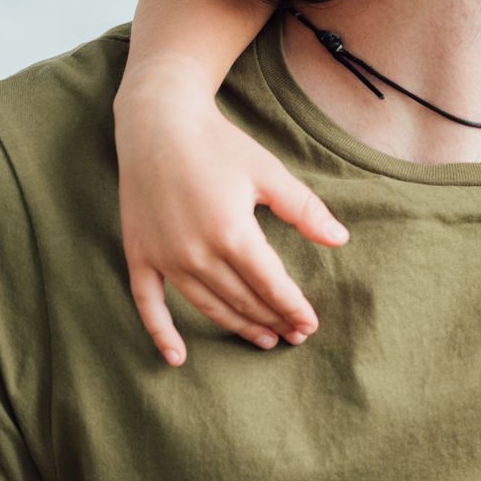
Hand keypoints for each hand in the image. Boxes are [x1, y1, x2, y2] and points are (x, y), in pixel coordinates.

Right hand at [116, 73, 347, 365]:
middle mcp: (196, 253)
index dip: (293, 308)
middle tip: (295, 335)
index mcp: (233, 233)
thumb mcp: (269, 173)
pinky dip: (162, 333)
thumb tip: (340, 239)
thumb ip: (304, 209)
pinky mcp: (139, 254)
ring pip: (207, 306)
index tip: (311, 324)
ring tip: (263, 338)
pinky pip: (148, 304)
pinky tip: (178, 357)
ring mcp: (164, 257)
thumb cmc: (220, 144)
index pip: (271, 286)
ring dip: (236, 326)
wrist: (158, 123)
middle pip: (242, 300)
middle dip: (272, 319)